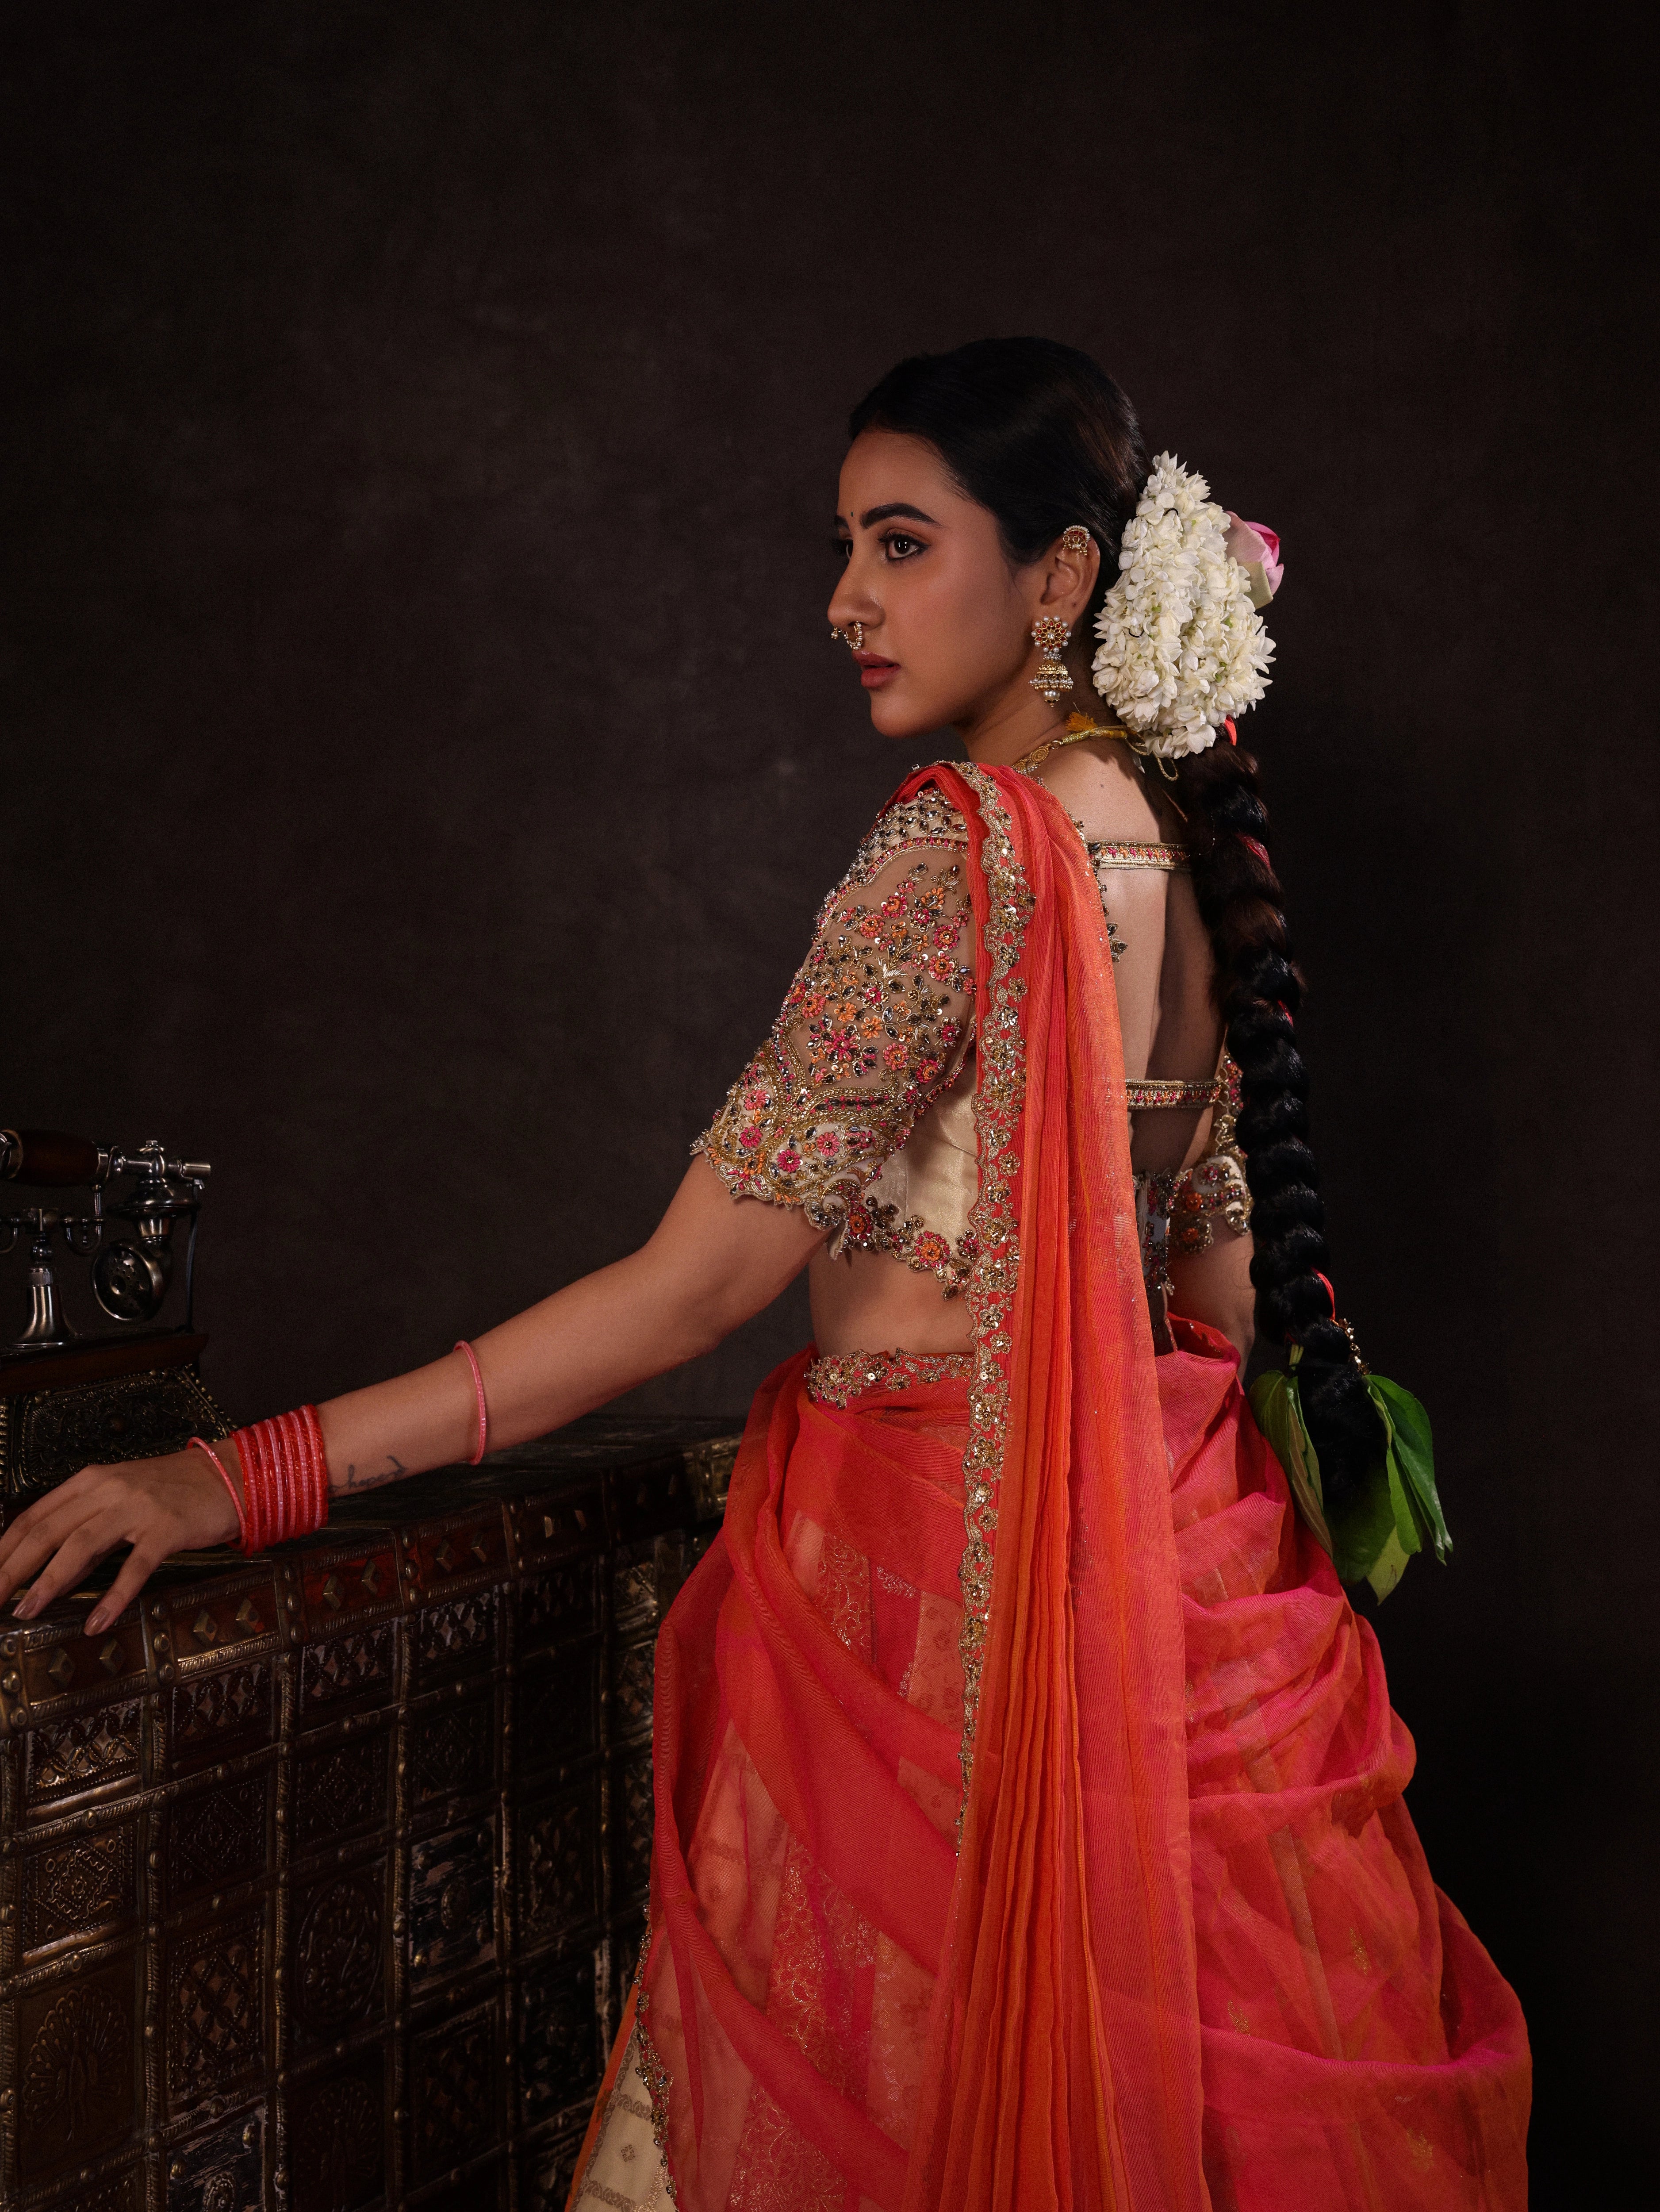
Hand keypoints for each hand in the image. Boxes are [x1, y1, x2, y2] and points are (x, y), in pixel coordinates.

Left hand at [0, 1450, 241, 1634]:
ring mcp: (138, 1508)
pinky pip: (134, 1567)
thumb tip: (51, 1575)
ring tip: (26, 1612)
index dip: (3, 1549)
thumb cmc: (176, 1490)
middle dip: (12, 1570)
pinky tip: (96, 1622)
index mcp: (92, 1481)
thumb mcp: (122, 1501)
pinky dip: (112, 1597)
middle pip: (47, 1532)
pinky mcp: (167, 1529)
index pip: (33, 1516)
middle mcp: (109, 1490)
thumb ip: (87, 1532)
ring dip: (48, 1582)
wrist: (233, 1475)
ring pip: (80, 1546)